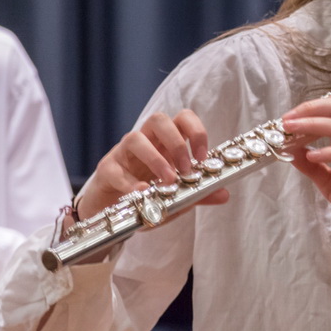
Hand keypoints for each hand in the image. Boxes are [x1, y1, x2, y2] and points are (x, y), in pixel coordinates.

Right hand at [77, 110, 228, 220]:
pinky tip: (142, 193)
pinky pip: (115, 169)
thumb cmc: (149, 195)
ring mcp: (123, 152)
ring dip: (155, 159)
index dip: (196, 132)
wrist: (114, 212)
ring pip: (135, 137)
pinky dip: (130, 182)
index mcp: (166, 141)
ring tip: (167, 181)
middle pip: (159, 120)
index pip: (183, 119)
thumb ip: (199, 194)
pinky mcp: (106, 169)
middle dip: (176, 142)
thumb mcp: (176, 196)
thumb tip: (224, 194)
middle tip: (186, 169)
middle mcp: (145, 140)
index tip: (203, 158)